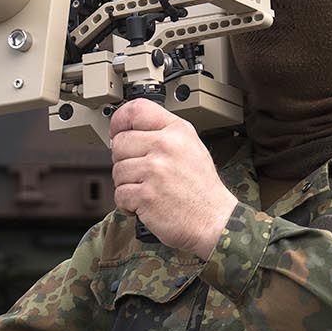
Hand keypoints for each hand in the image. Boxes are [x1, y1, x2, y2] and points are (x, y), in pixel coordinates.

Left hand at [110, 100, 237, 257]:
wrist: (214, 221)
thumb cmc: (202, 189)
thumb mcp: (191, 148)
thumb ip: (162, 135)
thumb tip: (127, 133)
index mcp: (177, 131)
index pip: (136, 110)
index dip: (120, 121)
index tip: (117, 132)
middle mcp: (166, 146)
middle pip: (120, 143)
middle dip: (124, 160)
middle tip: (141, 173)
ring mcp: (155, 170)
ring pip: (117, 170)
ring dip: (127, 185)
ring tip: (148, 190)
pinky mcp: (146, 195)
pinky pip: (119, 194)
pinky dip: (128, 204)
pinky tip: (145, 204)